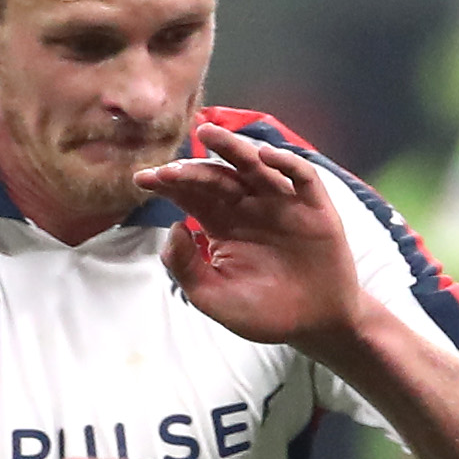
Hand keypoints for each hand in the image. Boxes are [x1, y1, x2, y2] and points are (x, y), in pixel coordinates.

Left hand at [139, 121, 375, 361]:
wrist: (316, 325)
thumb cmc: (265, 313)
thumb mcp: (214, 299)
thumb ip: (186, 268)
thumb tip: (173, 227)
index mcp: (222, 223)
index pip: (190, 194)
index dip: (168, 184)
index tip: (142, 180)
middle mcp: (249, 206)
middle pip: (218, 175)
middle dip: (192, 169)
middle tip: (170, 170)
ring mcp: (281, 203)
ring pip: (255, 165)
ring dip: (233, 147)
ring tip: (209, 133)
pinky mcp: (315, 208)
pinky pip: (302, 176)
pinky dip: (287, 162)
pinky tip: (266, 156)